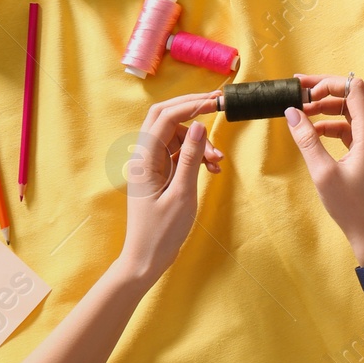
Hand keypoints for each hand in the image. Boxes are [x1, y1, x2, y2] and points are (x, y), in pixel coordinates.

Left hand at [116, 92, 224, 284]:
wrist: (146, 259)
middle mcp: (144, 157)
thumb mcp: (182, 194)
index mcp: (144, 160)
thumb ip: (190, 157)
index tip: (217, 103)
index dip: (191, 105)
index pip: (165, 118)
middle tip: (217, 106)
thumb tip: (200, 125)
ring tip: (218, 161)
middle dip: (191, 109)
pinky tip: (212, 169)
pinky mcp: (161, 174)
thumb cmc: (162, 232)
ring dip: (199, 141)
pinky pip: (179, 153)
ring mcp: (152, 165)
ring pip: (176, 136)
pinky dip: (197, 155)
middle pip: (164, 117)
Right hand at [283, 75, 363, 261]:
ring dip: (329, 108)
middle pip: (355, 95)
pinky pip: (353, 127)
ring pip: (354, 110)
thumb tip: (291, 112)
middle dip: (327, 90)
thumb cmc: (351, 206)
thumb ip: (307, 140)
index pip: (355, 89)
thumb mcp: (323, 173)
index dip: (329, 84)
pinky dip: (334, 124)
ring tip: (301, 113)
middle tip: (298, 92)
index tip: (304, 91)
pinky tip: (314, 132)